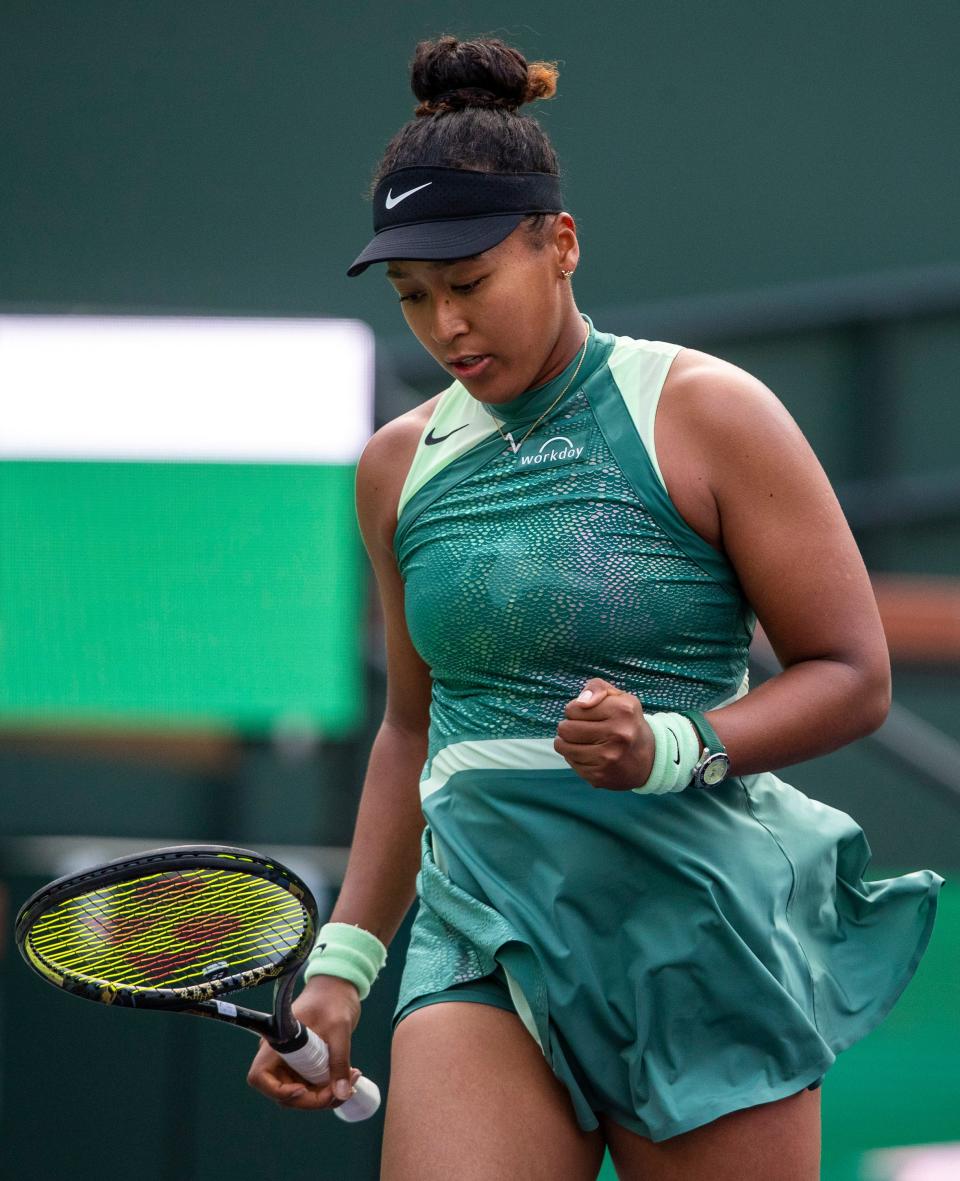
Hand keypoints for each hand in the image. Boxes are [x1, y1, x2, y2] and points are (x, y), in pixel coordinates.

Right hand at [246, 975, 362, 1110]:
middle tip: (343, 1089)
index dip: (277, 1091)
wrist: (339, 986)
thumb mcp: (339, 1029)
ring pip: (299, 1093)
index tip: (303, 1090)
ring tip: (352, 1079)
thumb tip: (342, 1093)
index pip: (260, 1077)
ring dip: (324, 1095)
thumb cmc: (333, 999)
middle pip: (284, 1092)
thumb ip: (339, 1060)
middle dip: (313, 1099)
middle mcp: (279, 1055)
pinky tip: (349, 1076)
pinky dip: (328, 1087)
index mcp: (277, 1041)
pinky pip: (310, 1086)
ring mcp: (292, 1062)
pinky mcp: (304, 1064)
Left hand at [554, 677, 655, 790]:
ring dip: (566, 742)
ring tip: (581, 741)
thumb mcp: (619, 697)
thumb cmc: (626, 722)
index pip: (572, 709)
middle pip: (565, 729)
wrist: (648, 759)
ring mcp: (608, 758)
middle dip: (568, 726)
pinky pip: (570, 762)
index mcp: (622, 711)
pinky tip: (589, 755)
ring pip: (563, 747)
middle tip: (581, 728)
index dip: (575, 710)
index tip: (586, 714)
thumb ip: (597, 687)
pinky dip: (574, 757)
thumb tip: (580, 702)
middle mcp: (617, 735)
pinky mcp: (599, 776)